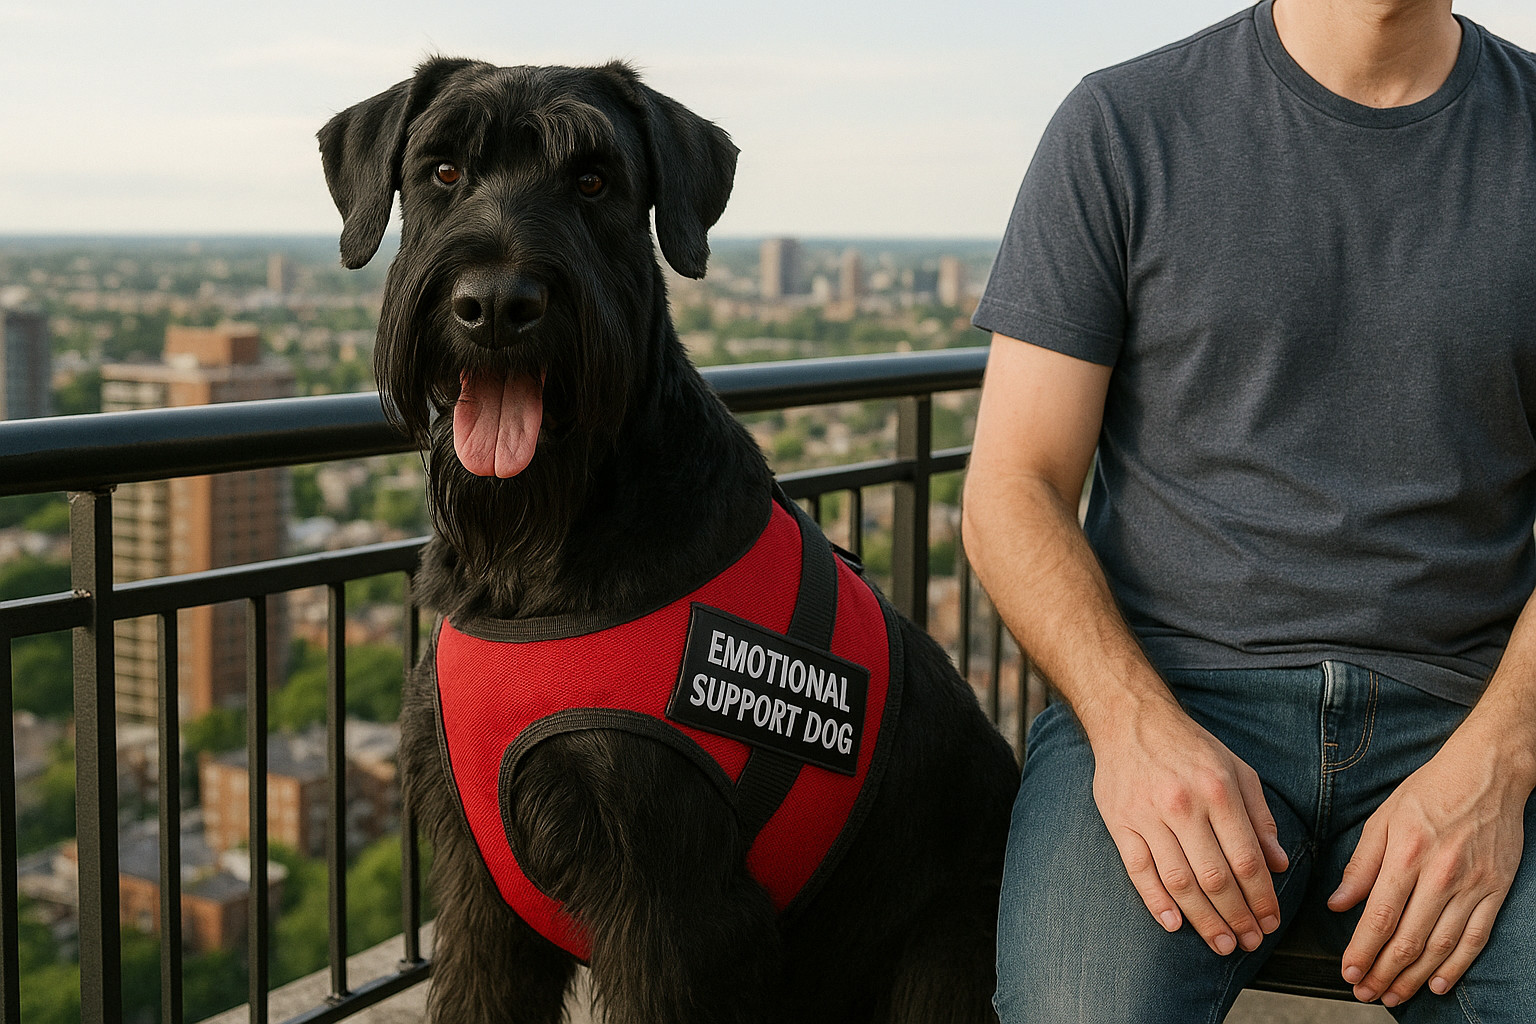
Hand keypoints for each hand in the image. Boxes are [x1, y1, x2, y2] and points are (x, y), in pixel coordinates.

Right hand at [1091, 700, 1289, 954]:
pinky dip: (1156, 902)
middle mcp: (1183, 805)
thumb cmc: (1189, 746)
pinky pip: (1138, 870)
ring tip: (1222, 943)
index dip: (1262, 898)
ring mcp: (1147, 816)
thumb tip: (1279, 862)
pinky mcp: (1119, 822)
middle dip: (1237, 917)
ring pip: (1179, 881)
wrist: (1129, 719)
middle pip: (1215, 877)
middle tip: (1250, 942)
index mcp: (1218, 791)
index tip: (1271, 922)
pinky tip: (1173, 924)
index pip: (1246, 859)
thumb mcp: (1237, 769)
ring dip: (1203, 920)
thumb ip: (1260, 816)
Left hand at [1329, 731, 1528, 1005]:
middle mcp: (1441, 874)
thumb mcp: (1383, 819)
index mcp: (1406, 853)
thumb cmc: (1429, 791)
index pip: (1379, 915)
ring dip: (1414, 977)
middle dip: (1383, 972)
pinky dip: (1457, 966)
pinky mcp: (1496, 890)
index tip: (1347, 971)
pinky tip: (1438, 984)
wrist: (1488, 772)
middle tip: (1364, 993)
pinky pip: (1476, 938)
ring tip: (1393, 996)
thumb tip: (1337, 904)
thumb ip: (1360, 865)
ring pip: (1440, 945)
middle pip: (1408, 938)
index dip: (1362, 950)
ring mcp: (1473, 885)